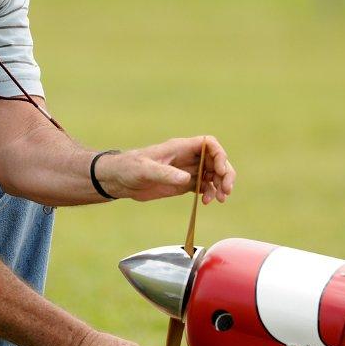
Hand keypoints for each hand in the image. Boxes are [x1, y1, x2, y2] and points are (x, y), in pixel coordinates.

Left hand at [99, 136, 235, 202]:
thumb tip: (187, 179)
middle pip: (216, 160)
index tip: (219, 171)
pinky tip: (205, 202)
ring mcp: (186, 170)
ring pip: (212, 174)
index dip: (219, 156)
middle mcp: (187, 157)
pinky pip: (203, 186)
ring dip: (219, 186)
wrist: (118, 179)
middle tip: (226, 191)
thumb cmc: (129, 168)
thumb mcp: (146, 170)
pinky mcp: (183, 184)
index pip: (209, 144)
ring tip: (218, 199)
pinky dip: (209, 193)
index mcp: (180, 147)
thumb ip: (165, 173)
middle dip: (225, 174)